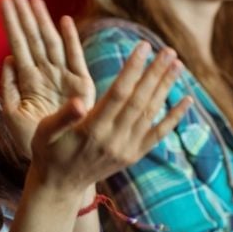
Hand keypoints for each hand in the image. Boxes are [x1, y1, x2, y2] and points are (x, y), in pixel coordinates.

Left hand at [0, 0, 95, 156]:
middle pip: (33, 39)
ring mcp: (62, 77)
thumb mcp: (13, 116)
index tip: (4, 1)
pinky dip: (70, 39)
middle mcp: (44, 74)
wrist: (57, 160)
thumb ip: (9, 88)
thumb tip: (9, 58)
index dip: (12, 23)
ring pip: (51, 43)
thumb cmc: (33, 141)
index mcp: (27, 81)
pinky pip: (74, 57)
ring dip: (43, 22)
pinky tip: (65, 21)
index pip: (18, 45)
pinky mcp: (80, 84)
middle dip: (26, 15)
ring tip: (35, 1)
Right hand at [28, 38, 191, 192]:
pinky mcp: (133, 155)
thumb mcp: (45, 131)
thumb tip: (79, 100)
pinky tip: (187, 100)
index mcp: (92, 129)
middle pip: (140, 100)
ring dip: (166, 87)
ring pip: (151, 113)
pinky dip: (174, 117)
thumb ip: (63, 116)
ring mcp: (126, 149)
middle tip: (169, 50)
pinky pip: (158, 134)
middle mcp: (114, 140)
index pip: (119, 93)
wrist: (59, 186)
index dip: (133, 68)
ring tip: (177, 64)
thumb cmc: (49, 151)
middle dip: (155, 73)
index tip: (143, 46)